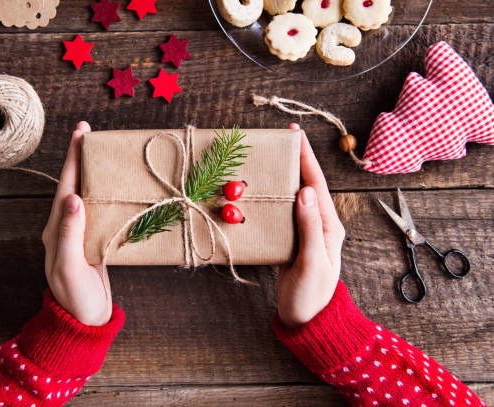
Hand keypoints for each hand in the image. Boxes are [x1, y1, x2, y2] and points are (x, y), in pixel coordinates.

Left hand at [42, 121, 111, 325]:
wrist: (84, 321)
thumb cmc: (75, 297)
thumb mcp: (69, 266)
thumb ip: (69, 233)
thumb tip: (73, 197)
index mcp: (56, 230)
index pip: (65, 186)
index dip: (73, 159)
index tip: (80, 133)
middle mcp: (65, 227)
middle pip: (74, 185)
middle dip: (81, 158)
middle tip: (90, 133)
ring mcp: (79, 234)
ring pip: (86, 194)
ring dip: (93, 173)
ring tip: (104, 153)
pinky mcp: (93, 241)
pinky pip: (98, 210)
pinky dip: (105, 193)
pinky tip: (115, 187)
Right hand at [277, 124, 344, 328]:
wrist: (307, 320)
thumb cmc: (312, 295)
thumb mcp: (312, 262)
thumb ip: (309, 228)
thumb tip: (305, 192)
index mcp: (328, 226)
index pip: (317, 185)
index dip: (307, 159)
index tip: (296, 135)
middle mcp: (319, 224)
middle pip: (307, 185)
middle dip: (297, 160)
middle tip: (284, 138)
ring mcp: (306, 232)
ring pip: (294, 196)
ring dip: (285, 175)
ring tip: (272, 157)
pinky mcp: (292, 240)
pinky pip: (284, 212)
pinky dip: (275, 196)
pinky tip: (265, 190)